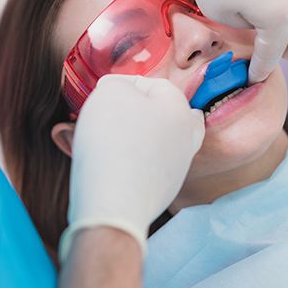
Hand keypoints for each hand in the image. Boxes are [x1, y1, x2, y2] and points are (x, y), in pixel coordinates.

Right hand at [59, 75, 204, 261]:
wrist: (114, 204)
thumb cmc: (112, 142)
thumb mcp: (110, 93)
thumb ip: (117, 84)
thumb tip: (119, 91)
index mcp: (180, 109)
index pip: (152, 84)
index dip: (123, 85)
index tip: (101, 94)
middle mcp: (187, 137)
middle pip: (162, 113)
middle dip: (136, 111)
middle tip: (110, 116)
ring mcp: (178, 166)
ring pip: (157, 140)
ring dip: (135, 136)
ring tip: (107, 139)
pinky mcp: (164, 190)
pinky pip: (148, 165)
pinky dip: (134, 160)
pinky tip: (113, 164)